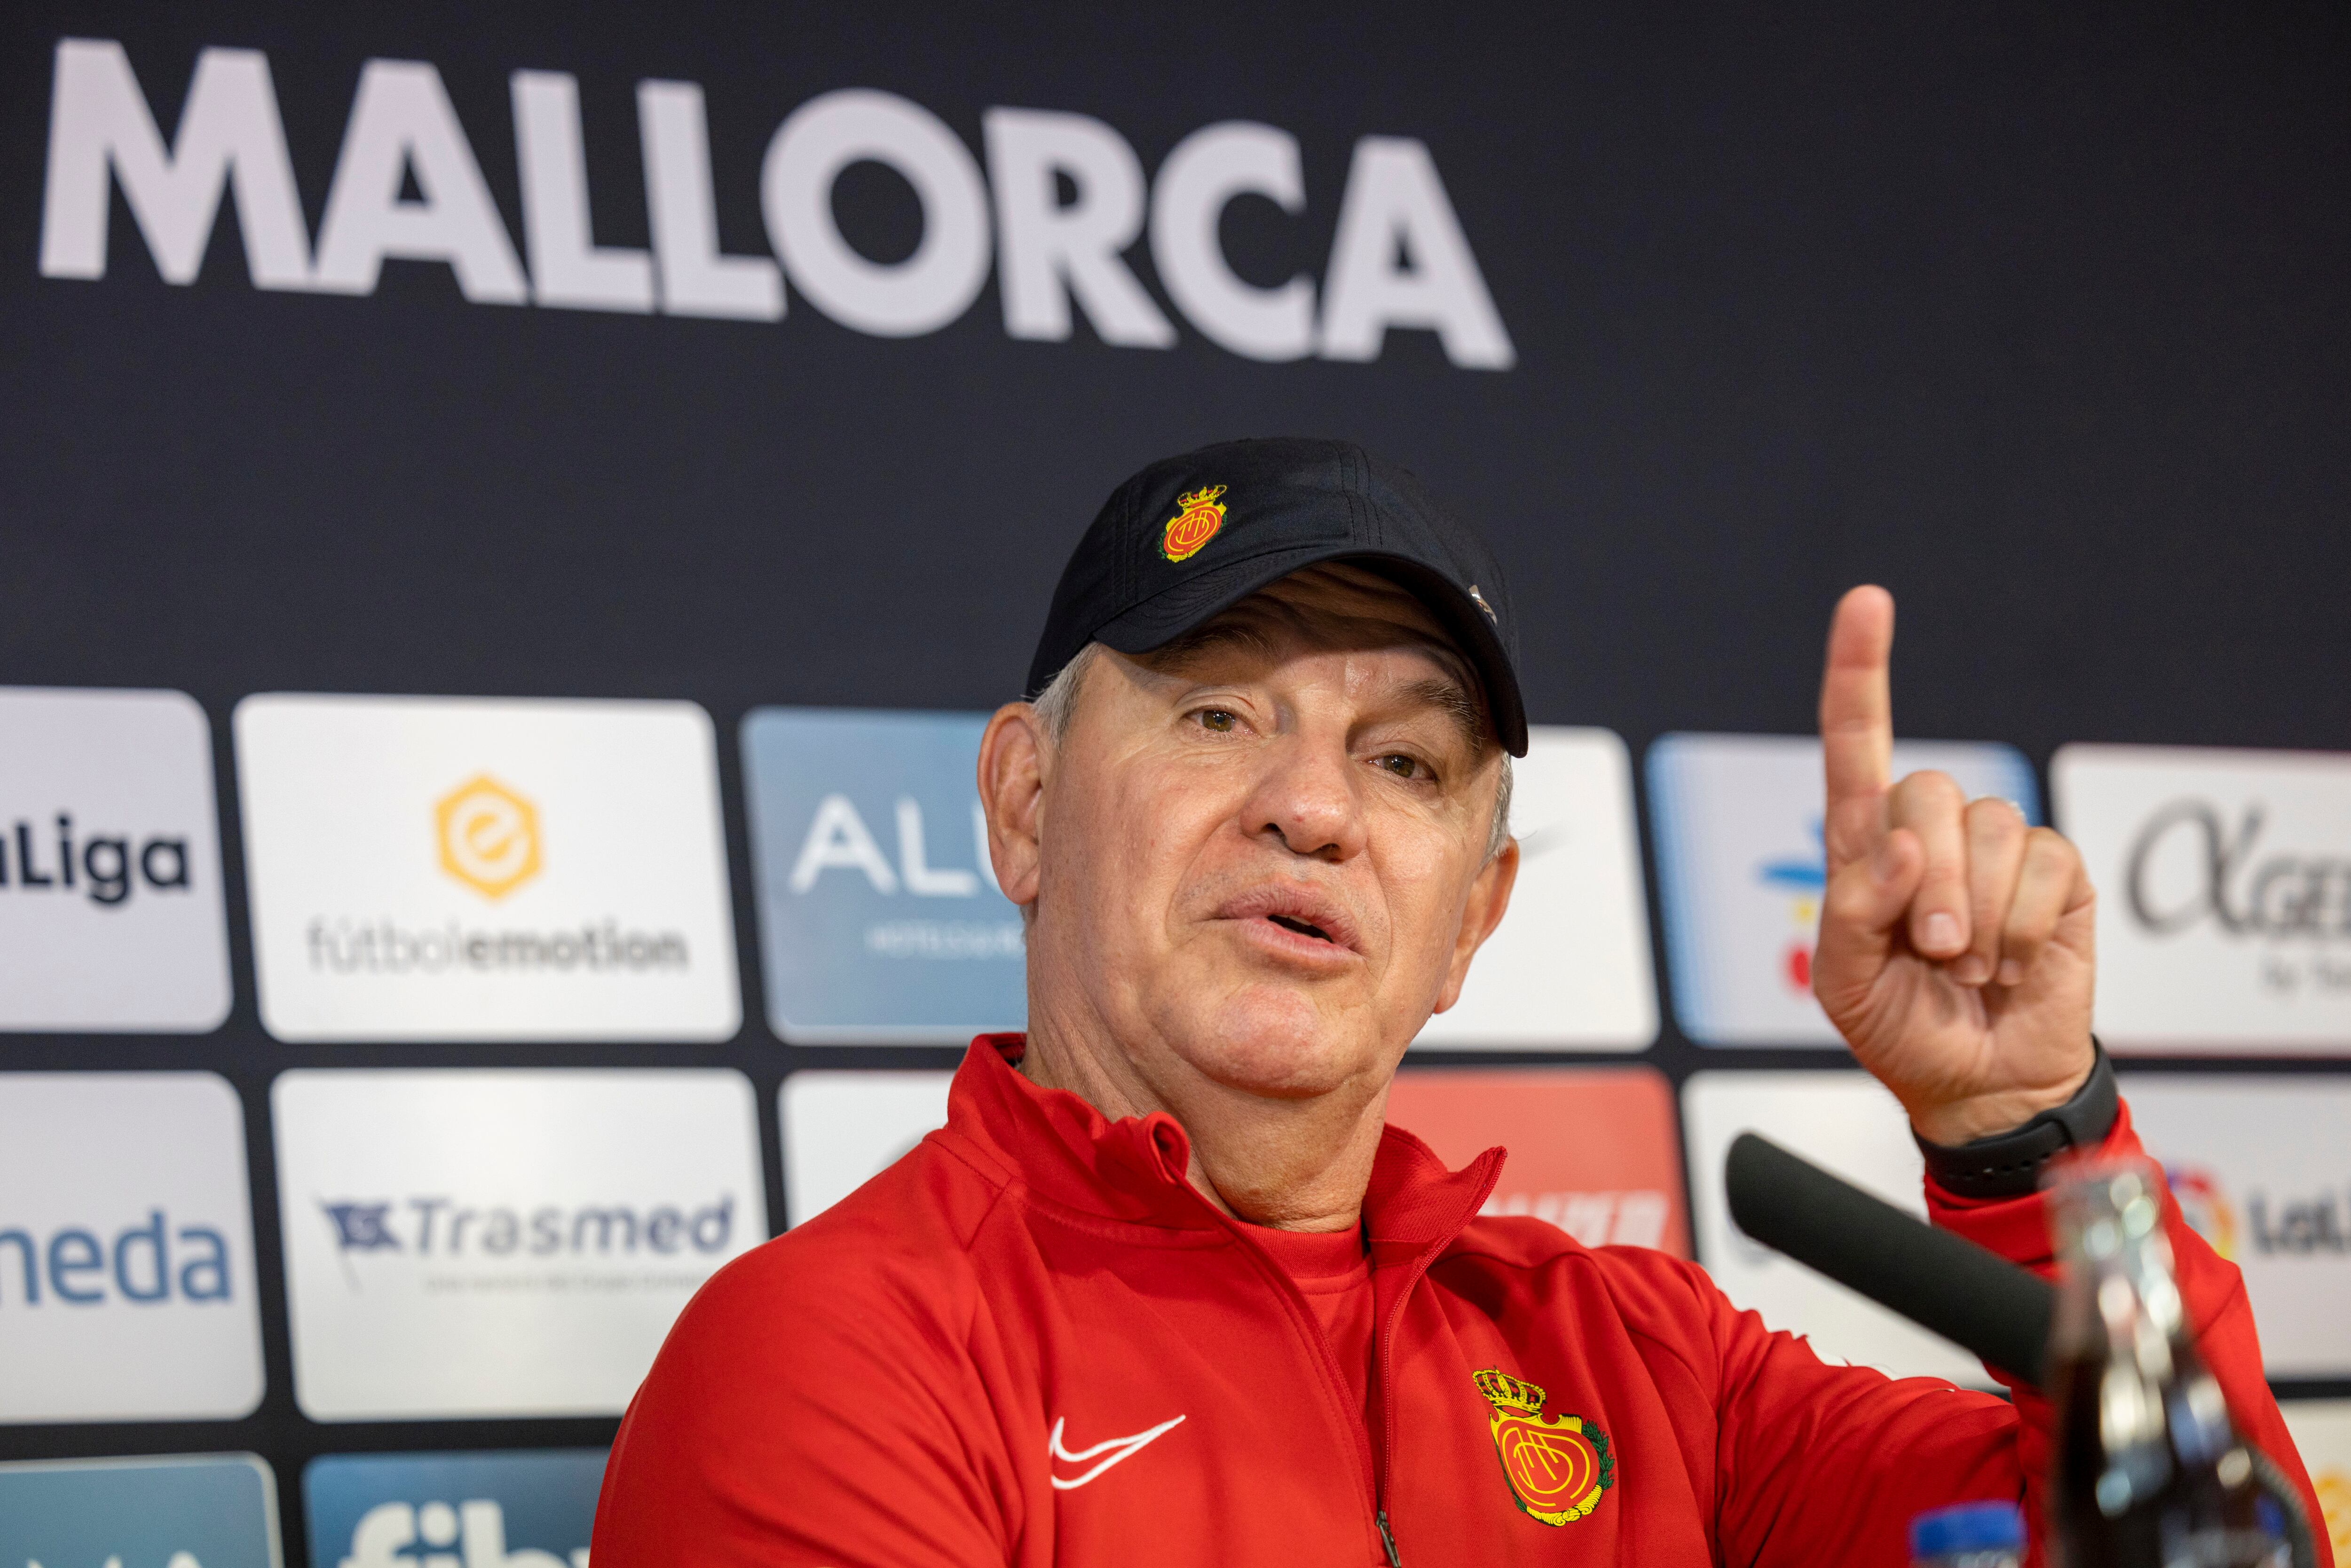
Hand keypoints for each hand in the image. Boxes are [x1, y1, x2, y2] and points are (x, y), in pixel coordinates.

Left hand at [1811, 586, 2097, 1145]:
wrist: (1976, 1082)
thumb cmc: (1899, 1026)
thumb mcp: (1843, 983)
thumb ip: (1850, 911)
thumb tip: (1899, 848)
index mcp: (1866, 844)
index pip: (1856, 742)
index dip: (1859, 672)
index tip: (1867, 602)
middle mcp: (1931, 831)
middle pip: (1926, 792)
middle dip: (1927, 882)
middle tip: (1931, 951)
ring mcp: (1997, 850)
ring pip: (1989, 829)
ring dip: (1975, 915)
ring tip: (1968, 965)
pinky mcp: (2057, 875)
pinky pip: (2045, 866)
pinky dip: (2022, 928)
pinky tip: (2011, 964)